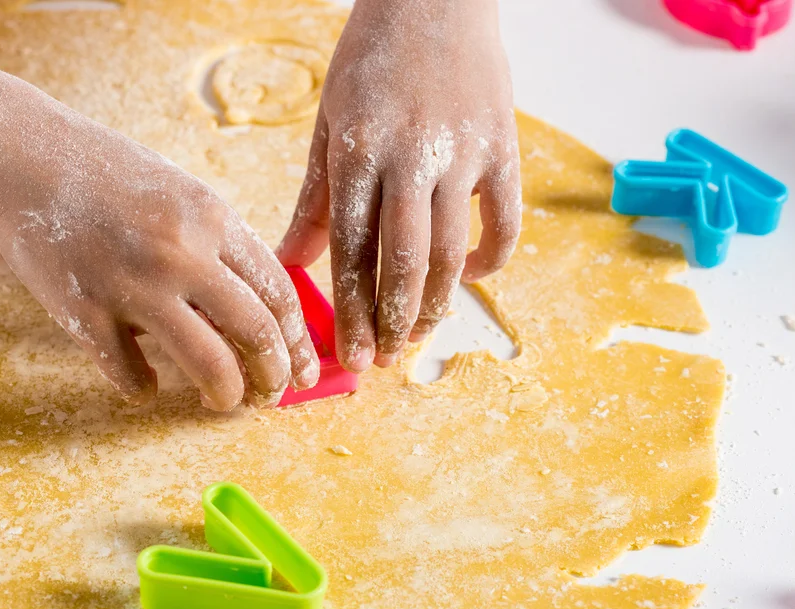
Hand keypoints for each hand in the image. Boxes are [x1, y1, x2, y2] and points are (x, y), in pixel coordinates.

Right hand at [0, 103, 319, 410]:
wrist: (18, 148)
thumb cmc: (104, 170)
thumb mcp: (179, 191)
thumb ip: (220, 243)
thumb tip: (259, 307)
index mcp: (212, 218)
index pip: (278, 293)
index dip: (298, 342)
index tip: (304, 370)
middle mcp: (181, 251)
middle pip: (256, 332)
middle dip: (274, 376)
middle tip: (271, 395)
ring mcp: (131, 283)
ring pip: (208, 364)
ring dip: (226, 395)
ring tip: (222, 401)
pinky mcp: (82, 309)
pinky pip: (130, 374)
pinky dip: (143, 388)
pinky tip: (146, 384)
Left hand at [277, 0, 521, 370]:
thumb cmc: (371, 62)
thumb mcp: (329, 124)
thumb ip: (315, 198)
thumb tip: (290, 262)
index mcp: (358, 152)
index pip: (350, 250)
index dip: (350, 310)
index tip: (350, 354)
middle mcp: (410, 157)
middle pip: (403, 262)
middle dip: (392, 321)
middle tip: (385, 359)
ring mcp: (462, 153)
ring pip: (452, 251)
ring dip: (437, 303)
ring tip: (420, 333)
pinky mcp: (503, 147)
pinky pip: (504, 221)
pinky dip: (491, 259)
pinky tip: (472, 278)